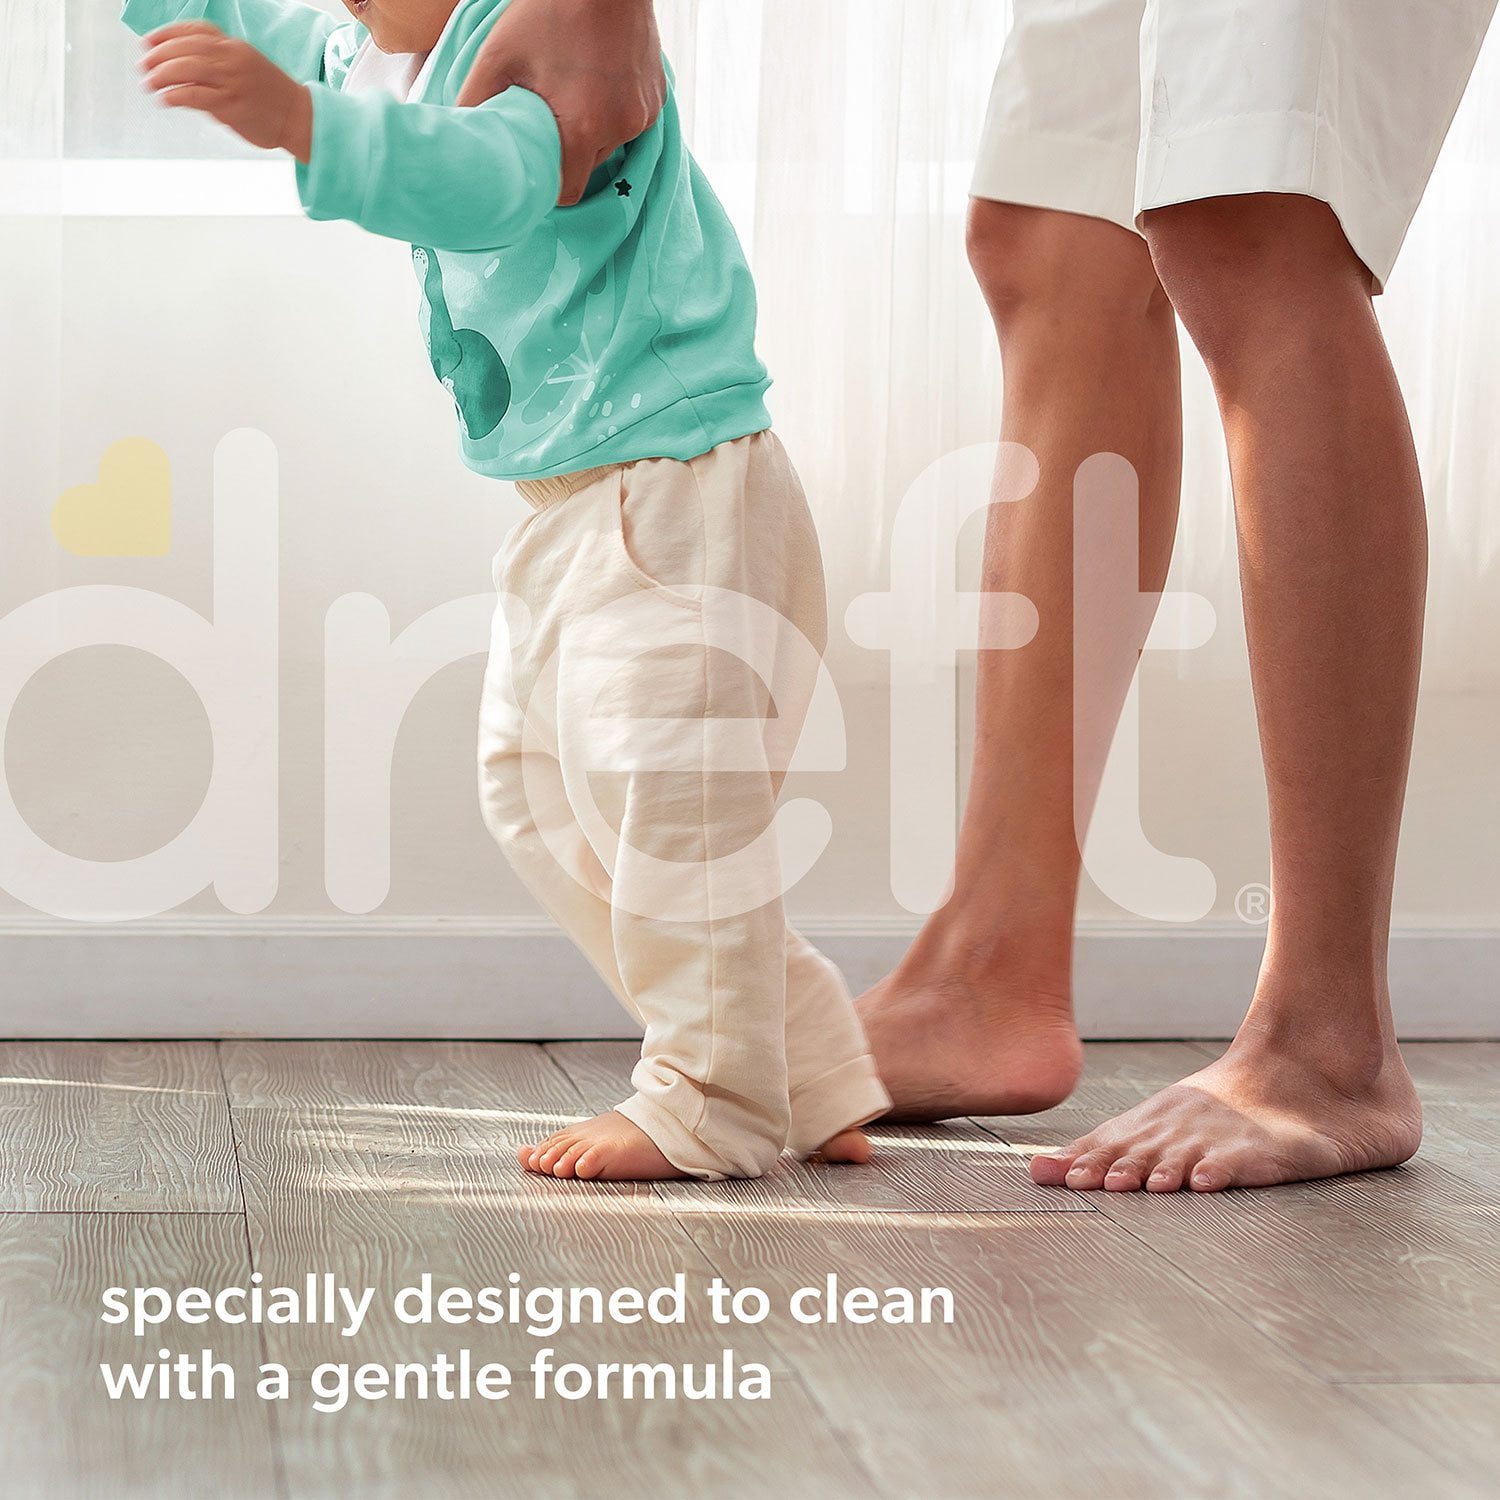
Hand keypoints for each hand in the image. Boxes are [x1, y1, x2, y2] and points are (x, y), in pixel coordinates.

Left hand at [141, 22, 313, 161]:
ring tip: (149, 83)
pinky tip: (165, 99)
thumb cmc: (274, 97)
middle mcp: (231, 59)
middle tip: (144, 66)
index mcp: (234, 47)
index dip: (167, 34)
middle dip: (158, 55)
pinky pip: (195, 95)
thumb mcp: (247, 67)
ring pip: (186, 68)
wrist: (301, 118)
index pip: (194, 31)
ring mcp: (231, 81)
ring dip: (162, 75)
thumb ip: (220, 63)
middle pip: (185, 47)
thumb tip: (189, 70)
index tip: (149, 42)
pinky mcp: (231, 105)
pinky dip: (175, 95)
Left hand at [455, 0, 665, 205]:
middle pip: (588, 166)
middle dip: (569, 151)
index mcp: (583, 127)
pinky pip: (630, 121)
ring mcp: (643, 114)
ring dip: (591, 129)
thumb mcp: (499, 55)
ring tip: (575, 92)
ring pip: (610, 143)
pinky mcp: (656, 99)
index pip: (568, 192)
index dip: (549, 186)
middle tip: (550, 118)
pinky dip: (613, 110)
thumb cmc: (550, 10)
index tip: (536, 169)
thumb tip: (460, 137)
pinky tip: (598, 81)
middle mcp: (621, 127)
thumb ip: (475, 102)